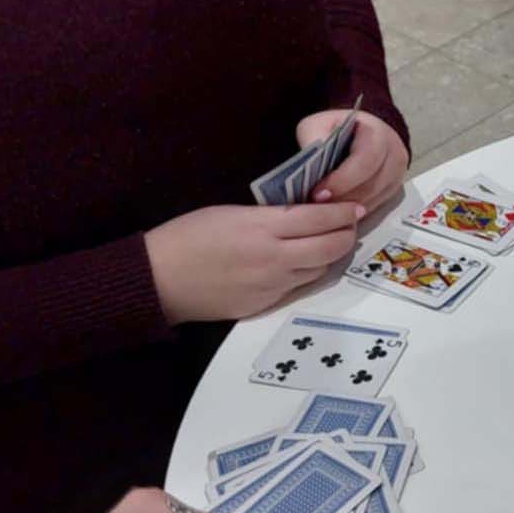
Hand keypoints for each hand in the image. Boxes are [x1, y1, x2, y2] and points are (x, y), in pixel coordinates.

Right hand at [147, 202, 364, 323]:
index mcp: (262, 228)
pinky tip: (301, 262)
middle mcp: (274, 259)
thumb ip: (271, 215)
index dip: (343, 212)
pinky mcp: (265, 305)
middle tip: (348, 224)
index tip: (354, 206)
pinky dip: (306, 272)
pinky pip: (298, 287)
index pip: (319, 219)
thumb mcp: (230, 212)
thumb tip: (304, 214)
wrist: (159, 280)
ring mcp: (271, 286)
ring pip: (319, 270)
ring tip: (328, 241)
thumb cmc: (187, 236)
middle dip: (346, 234)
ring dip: (329, 255)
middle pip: (330, 248)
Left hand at [301, 109, 408, 211]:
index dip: (342, 180)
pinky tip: (335, 210)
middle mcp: (393, 155)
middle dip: (342, 198)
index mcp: (378, 134)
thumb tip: (311, 163)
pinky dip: (353, 212)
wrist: (359, 133)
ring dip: (346, 209)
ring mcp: (396, 175)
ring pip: (372, 200)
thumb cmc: (337, 129)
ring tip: (323, 209)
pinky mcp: (392, 191)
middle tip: (317, 205)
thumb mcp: (319, 124)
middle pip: (371, 185)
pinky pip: (373, 207)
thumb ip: (313, 139)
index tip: (318, 193)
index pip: (365, 161)